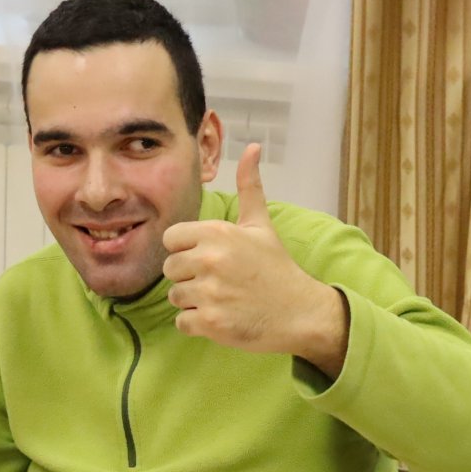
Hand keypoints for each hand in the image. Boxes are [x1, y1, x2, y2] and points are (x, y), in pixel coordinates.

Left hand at [162, 144, 348, 374]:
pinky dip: (197, 324)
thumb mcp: (261, 225)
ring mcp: (210, 293)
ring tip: (221, 299)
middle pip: (170, 269)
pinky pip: (182, 322)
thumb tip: (252, 147)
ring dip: (193, 301)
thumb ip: (250, 187)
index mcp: (217, 233)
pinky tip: (220, 317)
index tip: (208, 258)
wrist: (300, 312)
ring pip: (175, 296)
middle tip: (218, 282)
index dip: (186, 250)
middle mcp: (210, 260)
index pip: (171, 239)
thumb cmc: (276, 268)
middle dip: (189, 277)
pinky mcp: (210, 322)